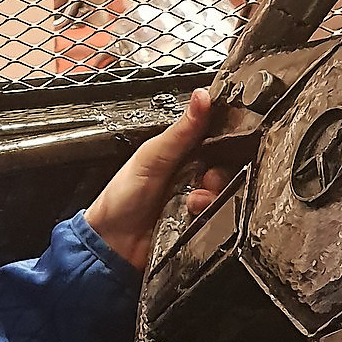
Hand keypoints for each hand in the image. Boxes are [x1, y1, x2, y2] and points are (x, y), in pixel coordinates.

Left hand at [84, 89, 227, 271]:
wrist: (112, 244)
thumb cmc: (120, 198)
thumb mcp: (151, 157)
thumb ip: (180, 131)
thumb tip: (202, 96)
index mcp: (179, 152)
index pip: (215, 138)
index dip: (226, 139)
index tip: (229, 140)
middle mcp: (191, 174)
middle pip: (226, 167)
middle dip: (220, 173)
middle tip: (206, 177)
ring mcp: (195, 200)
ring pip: (226, 192)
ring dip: (213, 195)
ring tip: (193, 200)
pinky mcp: (199, 224)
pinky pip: (220, 216)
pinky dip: (211, 215)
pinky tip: (193, 214)